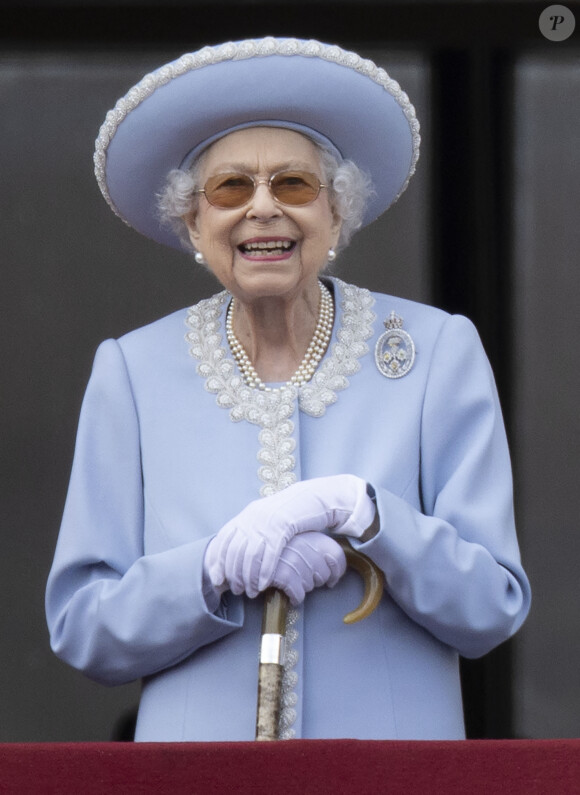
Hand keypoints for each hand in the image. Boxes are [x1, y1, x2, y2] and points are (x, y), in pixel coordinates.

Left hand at [205, 475, 374, 596]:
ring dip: (249, 577)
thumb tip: (235, 553)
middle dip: (233, 574)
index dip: (218, 561)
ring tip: (250, 591)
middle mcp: (252, 518)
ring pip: (251, 555)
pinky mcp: (282, 528)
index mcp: (246, 515)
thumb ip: (249, 530)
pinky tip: (264, 584)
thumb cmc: (287, 513)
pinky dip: (265, 571)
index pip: (224, 540)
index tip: (217, 578)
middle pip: (235, 551)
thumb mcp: (264, 518)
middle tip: (235, 590)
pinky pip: (270, 554)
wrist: (309, 498)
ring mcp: (267, 523)